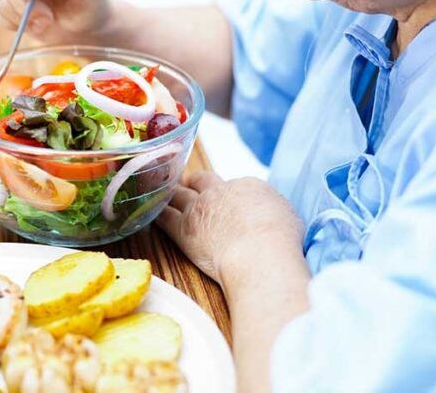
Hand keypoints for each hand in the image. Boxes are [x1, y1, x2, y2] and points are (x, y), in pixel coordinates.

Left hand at [156, 171, 305, 284]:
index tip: (224, 202)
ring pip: (177, 193)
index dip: (226, 193)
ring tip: (163, 193)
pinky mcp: (183, 229)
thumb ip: (271, 211)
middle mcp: (220, 191)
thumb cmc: (281, 241)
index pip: (231, 185)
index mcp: (247, 186)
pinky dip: (156, 211)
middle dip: (193, 183)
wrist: (260, 255)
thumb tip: (268, 217)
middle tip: (186, 187)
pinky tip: (148, 210)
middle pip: (200, 180)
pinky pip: (163, 216)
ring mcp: (198, 208)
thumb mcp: (287, 216)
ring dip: (171, 193)